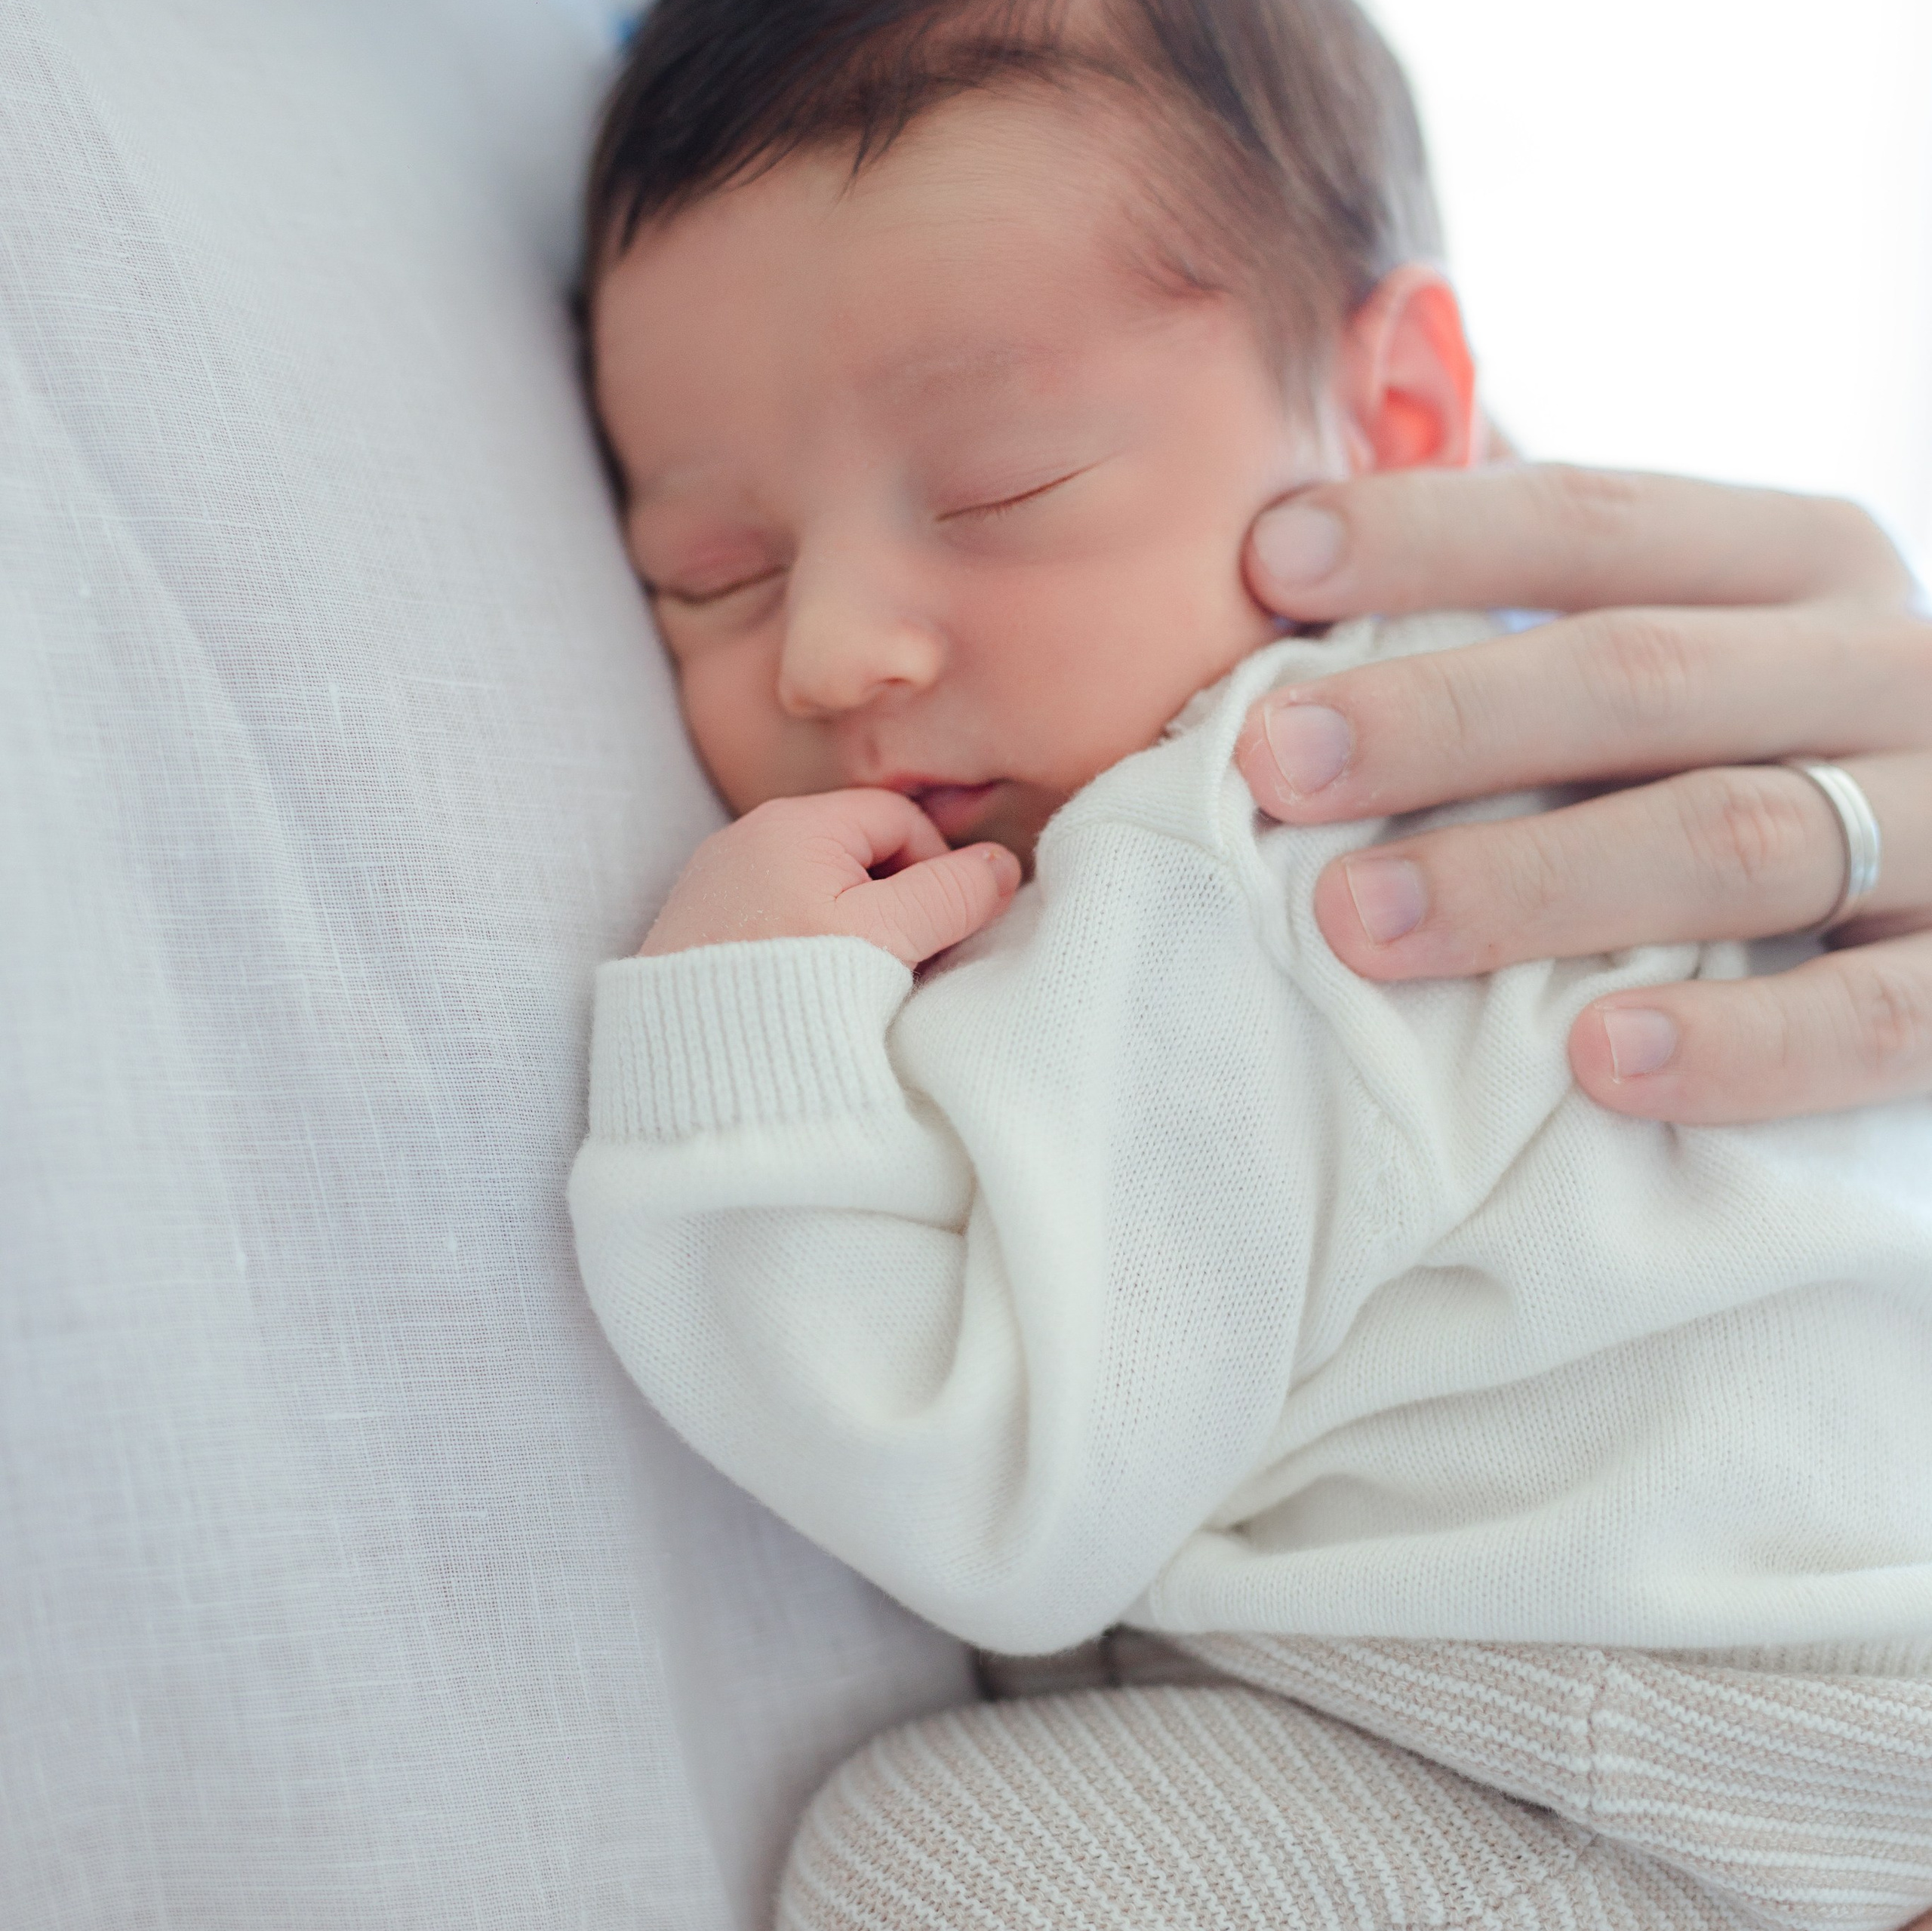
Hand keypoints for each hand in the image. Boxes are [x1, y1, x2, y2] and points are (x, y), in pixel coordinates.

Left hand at [640, 789, 1020, 966]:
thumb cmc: (786, 992)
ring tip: (854, 987)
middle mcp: (746, 836)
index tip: (941, 935)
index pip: (900, 818)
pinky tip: (803, 994)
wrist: (687, 1066)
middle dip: (895, 903)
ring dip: (851, 931)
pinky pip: (775, 917)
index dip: (938, 871)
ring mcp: (715, 882)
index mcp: (795, 821)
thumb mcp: (888, 937)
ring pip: (817, 888)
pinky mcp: (697, 927)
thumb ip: (951, 895)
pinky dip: (802, 947)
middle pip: (858, 851)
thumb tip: (1002, 866)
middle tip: (904, 966)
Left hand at [1233, 465, 1931, 1124]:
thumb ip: (1547, 604)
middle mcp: (1886, 669)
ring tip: (1363, 924)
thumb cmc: (1765, 758)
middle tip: (1276, 766)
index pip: (1596, 521)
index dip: (1430, 536)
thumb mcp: (1699, 648)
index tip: (1267, 562)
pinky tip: (1597, 1064)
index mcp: (1797, 566)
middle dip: (1443, 720)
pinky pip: (1874, 1020)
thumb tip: (1306, 550)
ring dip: (1536, 883)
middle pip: (1643, 676)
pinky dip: (1739, 1044)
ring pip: (1737, 839)